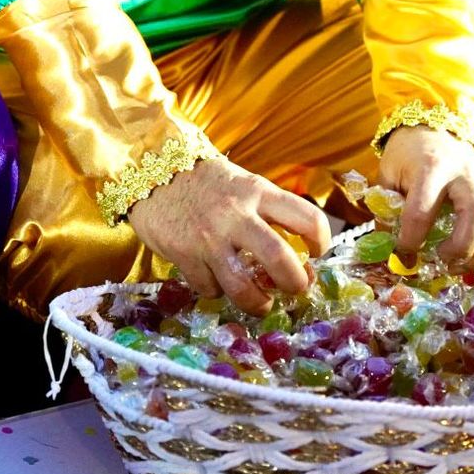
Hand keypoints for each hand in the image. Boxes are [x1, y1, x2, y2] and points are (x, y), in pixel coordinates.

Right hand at [128, 157, 330, 314]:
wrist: (151, 170)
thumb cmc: (206, 183)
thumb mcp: (243, 184)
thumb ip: (267, 213)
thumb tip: (296, 256)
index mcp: (257, 192)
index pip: (307, 217)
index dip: (322, 241)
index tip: (317, 253)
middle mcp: (235, 214)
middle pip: (279, 258)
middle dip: (295, 283)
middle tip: (296, 289)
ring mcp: (208, 237)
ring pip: (242, 287)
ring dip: (258, 303)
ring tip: (261, 303)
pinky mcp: (183, 254)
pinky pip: (209, 288)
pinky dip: (216, 291)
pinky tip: (215, 280)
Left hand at [379, 126, 473, 265]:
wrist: (434, 128)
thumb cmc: (407, 154)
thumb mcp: (388, 174)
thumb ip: (386, 208)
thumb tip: (388, 249)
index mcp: (431, 167)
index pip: (422, 210)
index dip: (411, 239)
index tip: (402, 255)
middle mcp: (464, 174)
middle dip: (460, 247)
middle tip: (440, 263)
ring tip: (457, 266)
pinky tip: (471, 256)